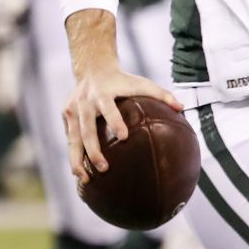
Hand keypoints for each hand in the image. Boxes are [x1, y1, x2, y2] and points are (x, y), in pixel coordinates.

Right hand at [63, 62, 179, 181]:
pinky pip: (71, 139)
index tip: (124, 137)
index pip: (108, 108)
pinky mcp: (66, 116)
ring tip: (87, 179)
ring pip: (73, 139)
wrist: (92, 68)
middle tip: (105, 168)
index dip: (115, 121)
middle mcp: (84, 102)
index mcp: (103, 93)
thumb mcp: (141, 83)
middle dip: (94, 150)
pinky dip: (75, 156)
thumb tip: (182, 108)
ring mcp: (72, 110)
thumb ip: (162, 95)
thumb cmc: (122, 80)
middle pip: (87, 129)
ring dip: (78, 160)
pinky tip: (81, 173)